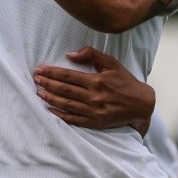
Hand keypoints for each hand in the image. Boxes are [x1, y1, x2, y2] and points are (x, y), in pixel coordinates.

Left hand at [33, 46, 154, 132]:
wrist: (141, 105)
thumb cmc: (125, 82)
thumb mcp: (112, 64)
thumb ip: (91, 55)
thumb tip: (70, 54)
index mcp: (96, 81)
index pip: (68, 76)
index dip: (52, 72)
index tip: (40, 69)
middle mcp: (94, 97)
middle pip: (64, 90)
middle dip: (47, 84)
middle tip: (35, 79)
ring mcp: (94, 111)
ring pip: (67, 105)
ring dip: (50, 99)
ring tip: (39, 93)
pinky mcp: (96, 122)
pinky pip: (74, 120)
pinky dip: (60, 115)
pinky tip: (50, 110)